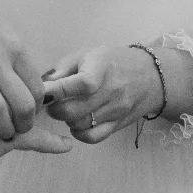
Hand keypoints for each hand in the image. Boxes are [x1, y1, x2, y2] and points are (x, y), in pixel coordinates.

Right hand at [0, 0, 43, 141]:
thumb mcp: (0, 30)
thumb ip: (12, 56)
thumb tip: (25, 82)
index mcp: (14, 47)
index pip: (36, 90)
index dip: (35, 110)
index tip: (28, 117)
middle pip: (22, 104)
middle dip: (23, 125)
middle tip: (16, 132)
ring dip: (1, 129)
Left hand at [43, 45, 170, 143]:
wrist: (150, 76)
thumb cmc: (112, 61)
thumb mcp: (87, 54)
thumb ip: (63, 69)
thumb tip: (42, 86)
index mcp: (102, 67)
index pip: (82, 83)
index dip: (57, 90)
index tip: (43, 92)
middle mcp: (112, 91)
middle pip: (74, 110)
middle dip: (54, 108)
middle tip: (51, 102)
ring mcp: (116, 111)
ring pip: (79, 125)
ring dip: (66, 119)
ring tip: (66, 108)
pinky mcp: (118, 125)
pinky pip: (92, 137)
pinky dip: (78, 133)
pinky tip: (77, 122)